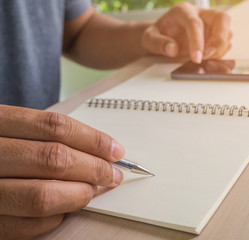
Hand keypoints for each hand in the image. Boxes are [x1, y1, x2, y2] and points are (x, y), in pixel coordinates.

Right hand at [0, 105, 124, 238]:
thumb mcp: (9, 129)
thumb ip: (46, 137)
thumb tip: (101, 151)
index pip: (54, 127)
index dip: (93, 139)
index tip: (116, 150)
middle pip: (53, 159)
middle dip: (93, 168)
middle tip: (113, 173)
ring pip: (42, 196)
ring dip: (80, 194)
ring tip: (95, 189)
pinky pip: (28, 226)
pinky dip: (57, 218)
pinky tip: (66, 207)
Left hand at [141, 2, 231, 62]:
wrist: (162, 37)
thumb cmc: (158, 35)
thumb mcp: (149, 39)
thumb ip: (158, 43)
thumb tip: (172, 49)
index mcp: (183, 11)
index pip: (196, 23)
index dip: (197, 41)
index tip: (196, 58)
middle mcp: (201, 14)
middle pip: (222, 18)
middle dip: (219, 39)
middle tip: (207, 56)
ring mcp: (210, 24)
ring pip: (227, 32)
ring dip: (219, 49)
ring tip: (203, 58)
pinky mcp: (215, 35)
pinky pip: (226, 43)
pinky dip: (220, 53)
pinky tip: (207, 58)